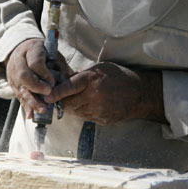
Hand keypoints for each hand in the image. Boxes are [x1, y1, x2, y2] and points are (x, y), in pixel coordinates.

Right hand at [6, 39, 70, 118]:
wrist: (25, 50)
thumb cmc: (44, 53)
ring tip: (42, 109)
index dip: (44, 74)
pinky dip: (25, 105)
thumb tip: (63, 85)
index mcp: (32, 49)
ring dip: (31, 100)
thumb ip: (61, 69)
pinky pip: (18, 95)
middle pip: (24, 75)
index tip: (52, 83)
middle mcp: (19, 60)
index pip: (35, 62)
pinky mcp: (12, 82)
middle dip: (36, 87)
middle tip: (47, 93)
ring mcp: (13, 72)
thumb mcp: (56, 56)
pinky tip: (31, 114)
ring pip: (20, 87)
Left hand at [44, 62, 164, 124]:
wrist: (140, 93)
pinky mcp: (102, 120)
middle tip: (63, 96)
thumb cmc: (119, 76)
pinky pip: (86, 117)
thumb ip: (82, 75)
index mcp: (92, 80)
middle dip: (64, 100)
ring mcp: (99, 110)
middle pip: (69, 103)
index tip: (47, 96)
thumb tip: (64, 81)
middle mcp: (94, 96)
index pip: (69, 87)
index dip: (57, 93)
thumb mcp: (100, 68)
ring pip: (76, 112)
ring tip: (83, 98)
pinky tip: (93, 104)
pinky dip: (85, 112)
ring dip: (74, 106)